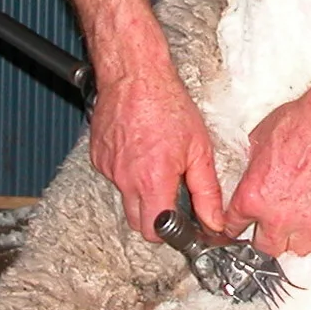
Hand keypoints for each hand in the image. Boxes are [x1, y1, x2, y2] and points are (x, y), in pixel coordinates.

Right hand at [89, 61, 227, 238]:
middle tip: (171, 199)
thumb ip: (206, 191)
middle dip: (155, 219)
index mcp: (153, 181)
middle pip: (137, 222)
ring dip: (141, 192)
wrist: (135, 76)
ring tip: (156, 164)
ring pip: (125, 198)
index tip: (181, 225)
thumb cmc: (167, 104)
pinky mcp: (97, 157)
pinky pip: (113, 177)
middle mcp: (126, 179)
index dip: (170, 233)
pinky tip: (140, 151)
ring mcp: (108, 168)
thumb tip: (213, 220)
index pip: (155, 231)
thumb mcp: (199, 149)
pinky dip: (127, 172)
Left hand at [227, 87, 310, 258]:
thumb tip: (254, 170)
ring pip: (299, 250)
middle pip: (266, 249)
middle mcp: (278, 216)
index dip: (237, 227)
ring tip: (303, 224)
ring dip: (300, 238)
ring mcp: (310, 222)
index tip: (241, 230)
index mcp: (253, 197)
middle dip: (268, 238)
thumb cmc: (300, 123)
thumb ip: (254, 166)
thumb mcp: (259, 140)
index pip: (235, 227)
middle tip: (273, 228)